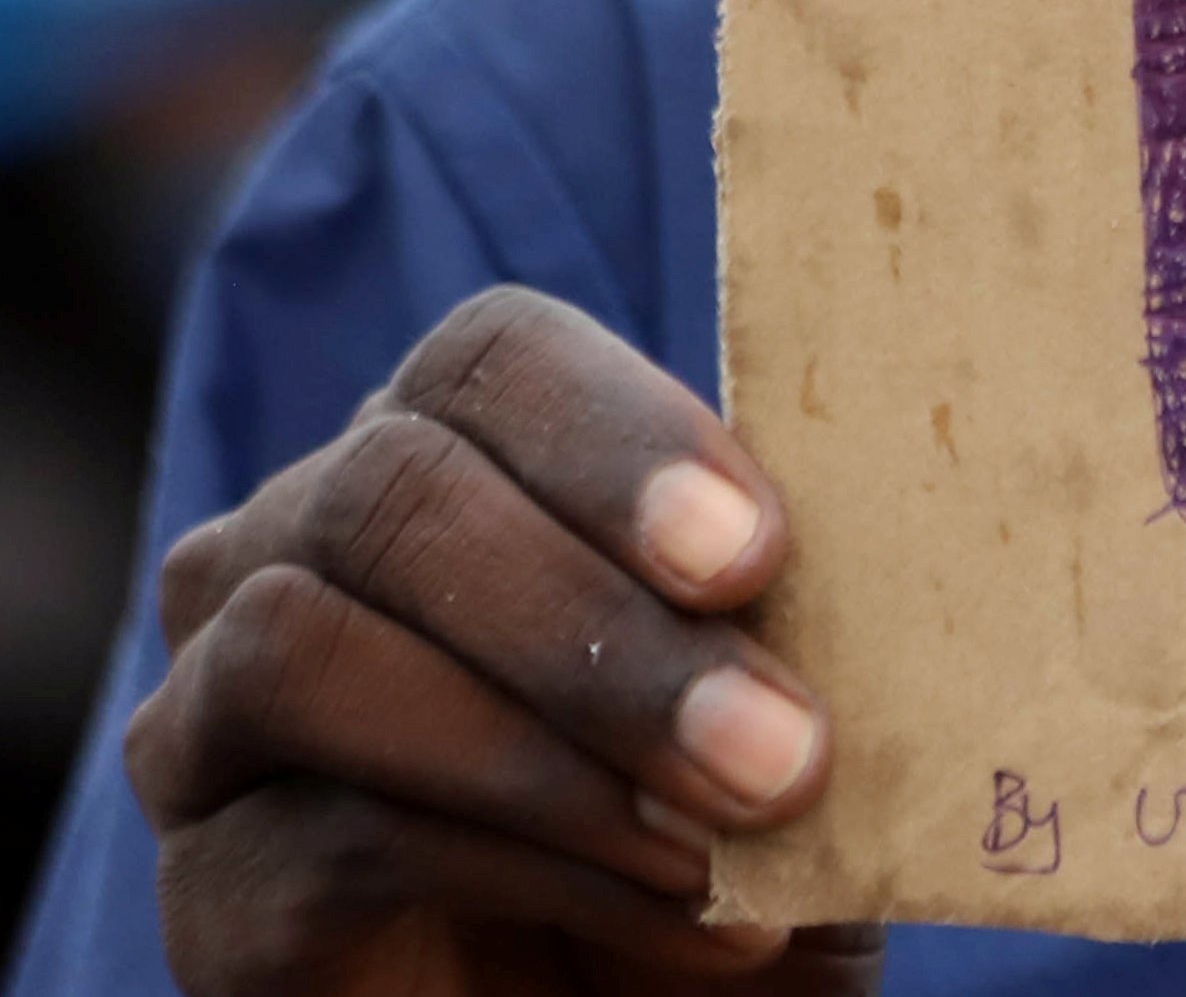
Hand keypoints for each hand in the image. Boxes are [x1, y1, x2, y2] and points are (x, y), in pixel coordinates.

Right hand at [127, 286, 879, 994]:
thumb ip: (799, 602)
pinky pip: (324, 834)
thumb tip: (883, 525)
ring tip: (722, 845)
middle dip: (602, 626)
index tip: (757, 556)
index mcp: (456, 455)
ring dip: (547, 748)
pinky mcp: (207, 886)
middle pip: (392, 488)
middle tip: (779, 753)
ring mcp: (217, 717)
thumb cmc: (733, 823)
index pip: (491, 359)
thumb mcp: (794, 695)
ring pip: (309, 648)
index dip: (618, 438)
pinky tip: (680, 919)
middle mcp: (295, 549)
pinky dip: (533, 872)